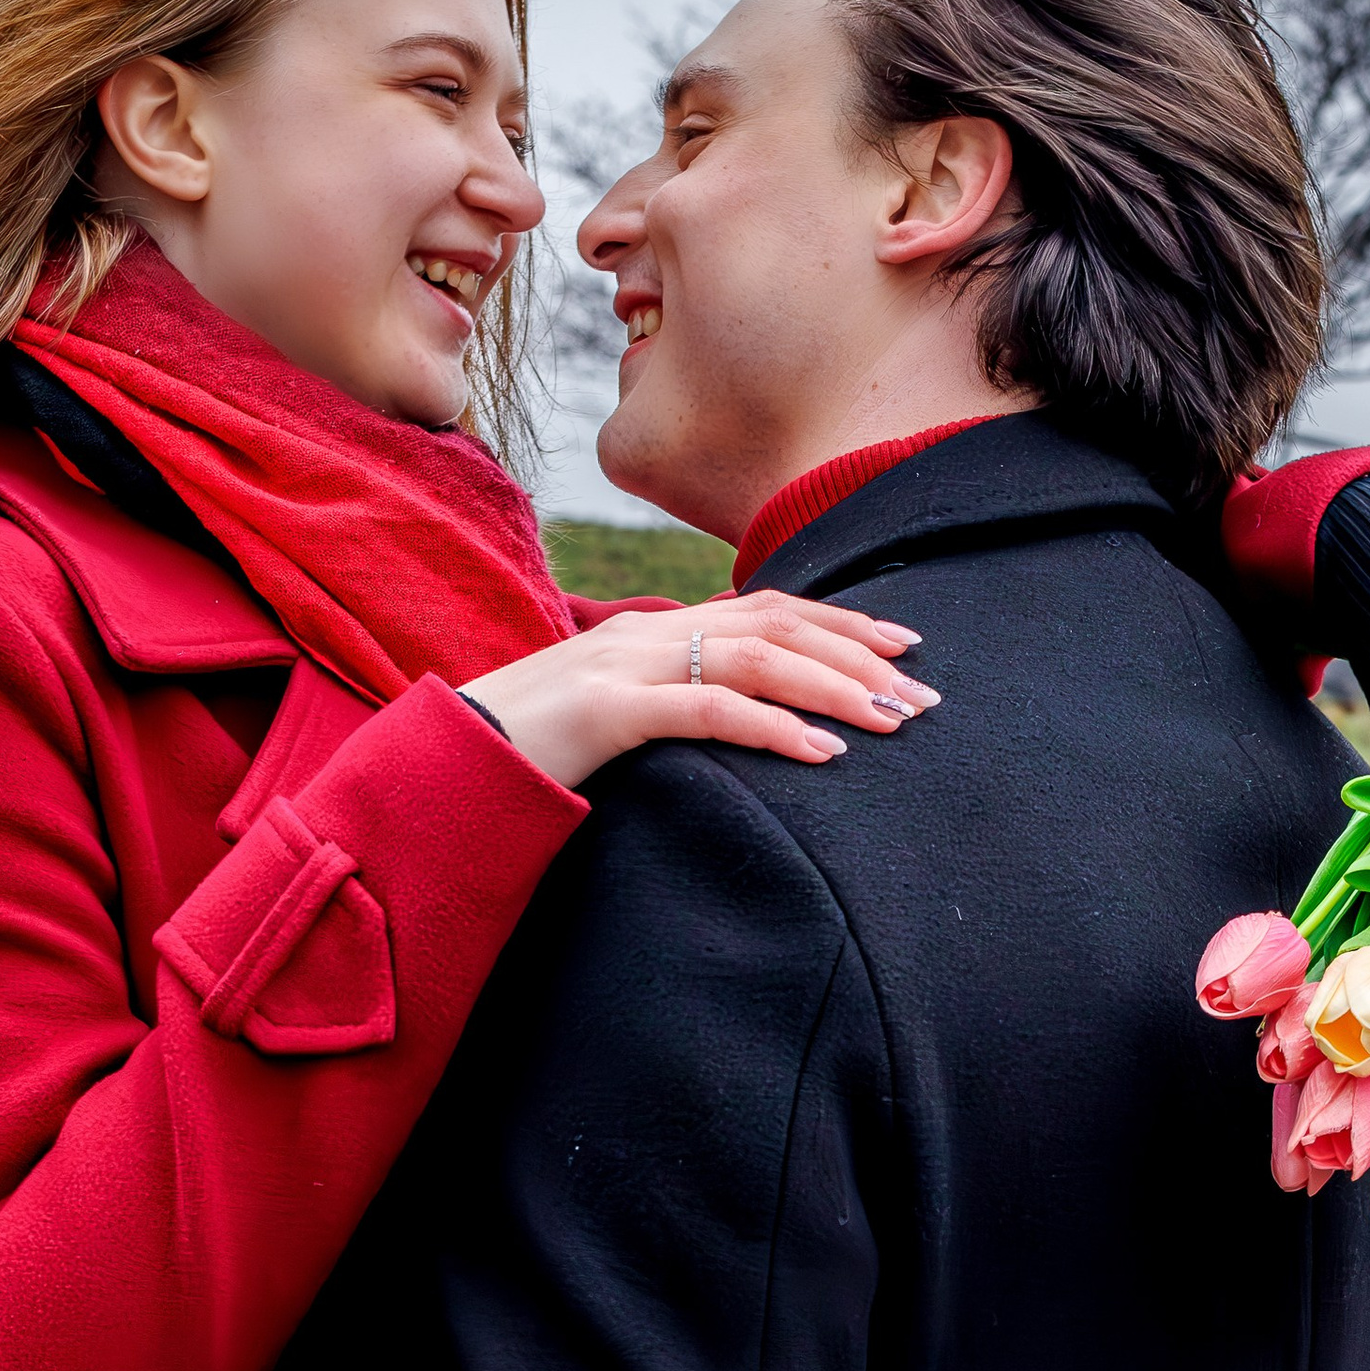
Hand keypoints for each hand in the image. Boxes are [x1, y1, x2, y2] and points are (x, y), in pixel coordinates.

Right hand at [463, 590, 938, 789]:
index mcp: (653, 631)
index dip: (840, 621)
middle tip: (926, 693)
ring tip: (894, 720)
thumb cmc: (528, 751)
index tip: (903, 645)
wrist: (443, 763)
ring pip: (755, 656)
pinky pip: (707, 709)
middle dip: (859, 654)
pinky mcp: (606, 711)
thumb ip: (670, 707)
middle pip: (777, 621)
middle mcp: (647, 634)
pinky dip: (772, 726)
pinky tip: (822, 753)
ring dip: (834, 687)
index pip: (767, 606)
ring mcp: (625, 667)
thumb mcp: (613, 720)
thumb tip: (735, 722)